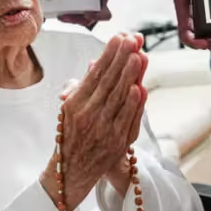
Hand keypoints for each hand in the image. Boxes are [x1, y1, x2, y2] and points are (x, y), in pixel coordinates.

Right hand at [74, 38, 148, 195]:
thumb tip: (93, 64)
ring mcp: (103, 129)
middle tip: (131, 39)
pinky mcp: (117, 142)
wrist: (71, 172)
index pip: (94, 74)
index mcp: (75, 104)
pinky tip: (140, 88)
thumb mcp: (69, 109)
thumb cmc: (71, 136)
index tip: (118, 38)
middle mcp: (88, 115)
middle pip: (108, 82)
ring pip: (119, 98)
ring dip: (130, 76)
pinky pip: (127, 120)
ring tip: (138, 56)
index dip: (108, 55)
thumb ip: (81, 86)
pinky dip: (134, 105)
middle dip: (121, 58)